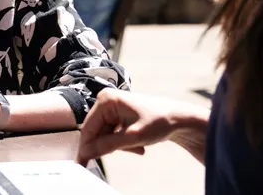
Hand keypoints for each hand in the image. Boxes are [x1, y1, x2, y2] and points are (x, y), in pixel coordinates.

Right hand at [76, 88, 209, 165]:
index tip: (83, 163)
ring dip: (119, 146)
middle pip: (96, 132)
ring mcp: (112, 107)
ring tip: (137, 147)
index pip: (88, 128)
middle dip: (109, 146)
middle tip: (128, 151)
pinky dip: (123, 143)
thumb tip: (87, 153)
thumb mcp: (133, 137)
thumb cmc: (159, 121)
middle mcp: (106, 101)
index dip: (86, 147)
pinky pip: (112, 134)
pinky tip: (138, 145)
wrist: (178, 119)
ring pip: (105, 135)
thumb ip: (108, 145)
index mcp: (106, 100)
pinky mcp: (117, 114)